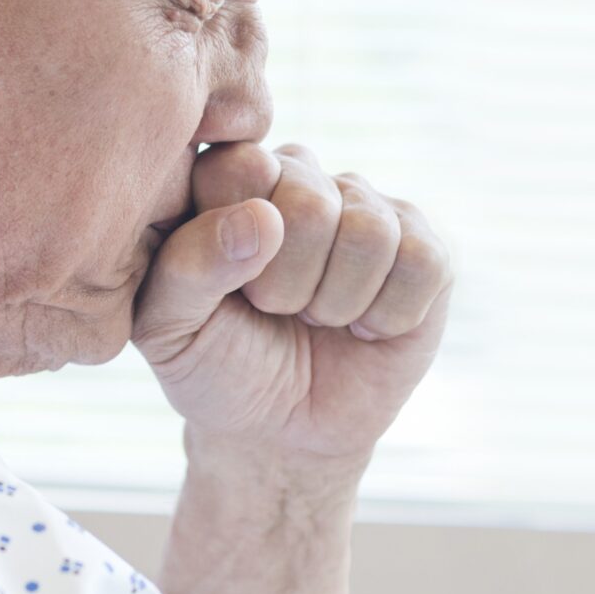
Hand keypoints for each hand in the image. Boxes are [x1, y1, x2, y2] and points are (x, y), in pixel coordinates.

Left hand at [132, 142, 452, 472]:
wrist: (281, 428)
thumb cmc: (215, 362)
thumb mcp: (169, 327)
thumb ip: (188, 265)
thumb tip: (263, 218)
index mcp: (227, 178)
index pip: (241, 166)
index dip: (236, 242)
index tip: (227, 286)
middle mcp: (299, 176)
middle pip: (311, 204)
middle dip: (287, 285)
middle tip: (275, 309)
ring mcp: (367, 206)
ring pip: (370, 233)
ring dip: (336, 303)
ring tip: (316, 316)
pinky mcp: (425, 246)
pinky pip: (422, 261)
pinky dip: (389, 316)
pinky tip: (365, 326)